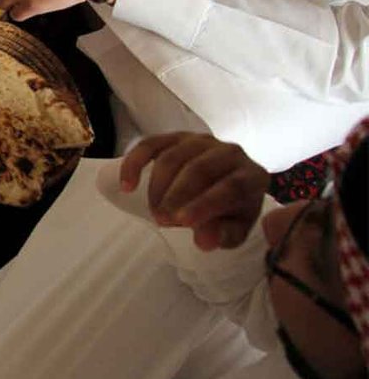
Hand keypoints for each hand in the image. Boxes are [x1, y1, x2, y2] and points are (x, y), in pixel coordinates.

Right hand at [120, 133, 268, 249]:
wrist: (224, 186)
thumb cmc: (229, 212)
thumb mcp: (232, 231)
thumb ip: (221, 236)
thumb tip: (203, 241)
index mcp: (252, 176)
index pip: (230, 187)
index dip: (206, 204)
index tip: (182, 222)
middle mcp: (230, 152)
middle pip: (199, 169)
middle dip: (176, 196)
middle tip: (161, 220)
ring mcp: (202, 141)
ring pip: (173, 157)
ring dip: (157, 187)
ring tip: (154, 211)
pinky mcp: (177, 137)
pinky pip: (150, 144)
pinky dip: (134, 164)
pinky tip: (127, 186)